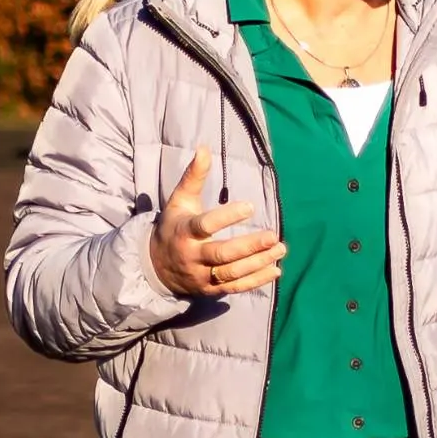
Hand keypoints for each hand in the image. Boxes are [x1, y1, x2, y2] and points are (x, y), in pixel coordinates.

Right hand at [149, 147, 283, 297]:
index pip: (205, 225)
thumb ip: (194, 176)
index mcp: (184, 232)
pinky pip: (235, 287)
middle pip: (222, 255)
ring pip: (232, 273)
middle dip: (249, 247)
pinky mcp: (211, 290)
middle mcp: (193, 256)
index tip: (250, 207)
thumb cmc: (173, 227)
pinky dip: (256, 281)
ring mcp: (202, 276)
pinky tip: (275, 270)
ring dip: (258, 263)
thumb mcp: (180, 201)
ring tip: (280, 249)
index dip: (227, 217)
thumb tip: (204, 147)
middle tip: (273, 236)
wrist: (156, 267)